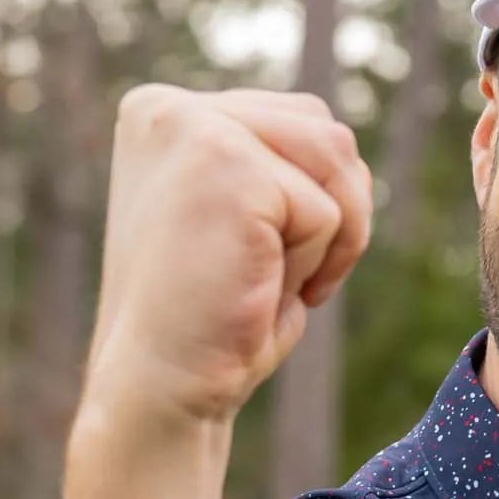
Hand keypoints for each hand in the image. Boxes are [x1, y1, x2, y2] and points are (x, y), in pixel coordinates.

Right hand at [80, 86, 373, 443]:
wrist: (157, 389)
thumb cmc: (205, 326)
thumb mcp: (235, 226)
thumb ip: (269, 167)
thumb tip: (341, 144)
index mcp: (161, 115)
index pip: (295, 119)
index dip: (312, 201)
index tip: (263, 264)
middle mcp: (169, 109)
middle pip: (325, 129)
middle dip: (336, 215)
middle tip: (290, 283)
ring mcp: (194, 128)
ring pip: (335, 159)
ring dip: (328, 240)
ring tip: (272, 285)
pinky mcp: (227, 165)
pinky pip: (326, 212)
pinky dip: (312, 267)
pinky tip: (256, 295)